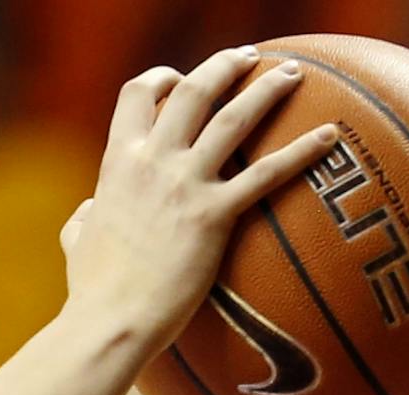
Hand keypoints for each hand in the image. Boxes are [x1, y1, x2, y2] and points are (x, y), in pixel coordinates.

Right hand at [64, 47, 339, 350]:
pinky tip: (331, 135)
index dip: (163, 78)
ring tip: (293, 73)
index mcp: (118, 163)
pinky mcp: (214, 216)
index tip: (179, 79)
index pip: (139, 94)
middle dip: (225, 65)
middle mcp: (153, 163)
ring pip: (234, 117)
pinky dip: (302, 151)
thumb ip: (85, 216)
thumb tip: (88, 211)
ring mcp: (185, 186)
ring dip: (268, 88)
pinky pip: (267, 174)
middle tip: (250, 58)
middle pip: (195, 90)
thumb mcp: (77, 241)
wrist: (110, 321)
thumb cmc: (92, 289)